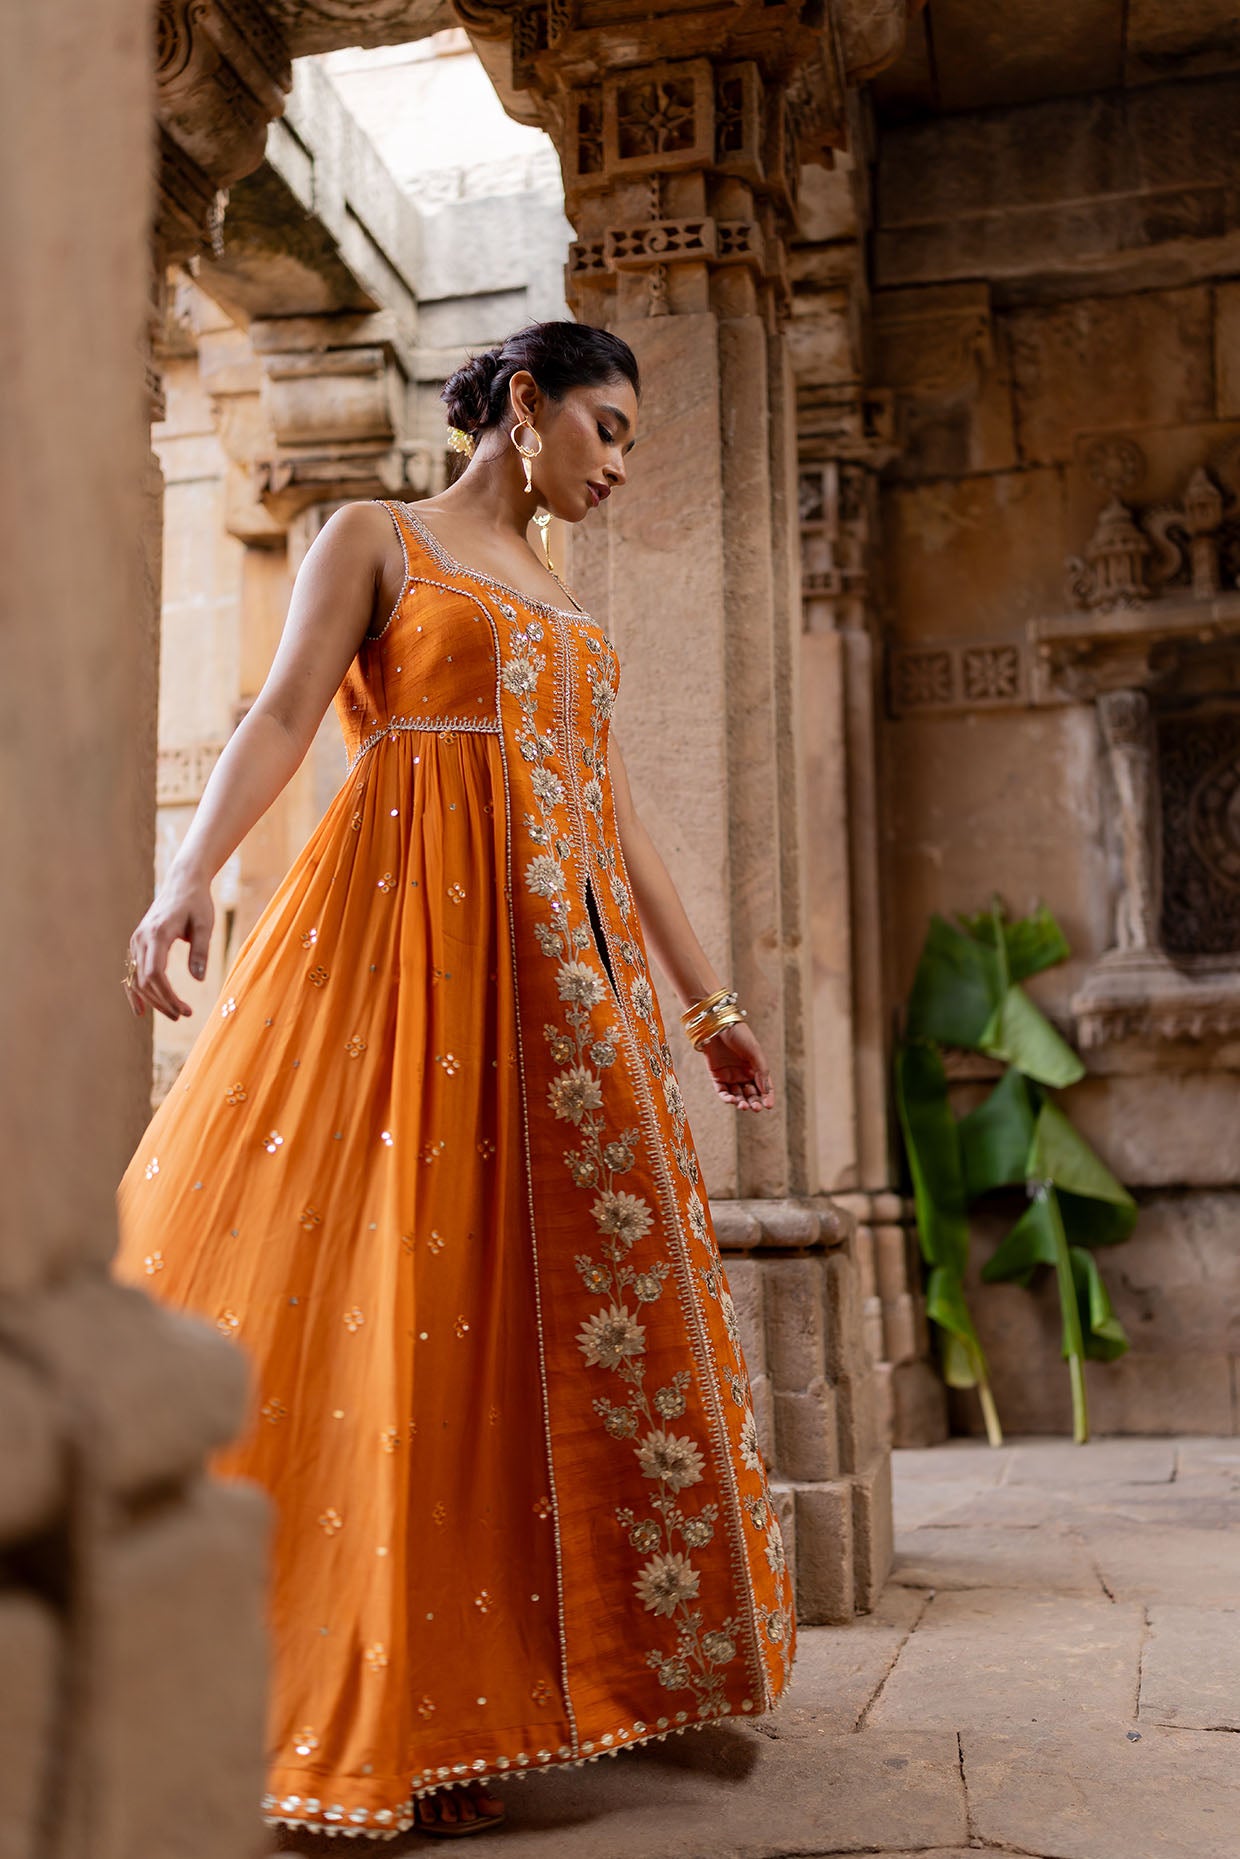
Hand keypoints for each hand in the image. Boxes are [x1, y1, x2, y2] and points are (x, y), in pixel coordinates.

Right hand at [124, 867, 214, 1020]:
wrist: (183, 882)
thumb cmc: (197, 902)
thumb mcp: (205, 924)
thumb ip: (200, 951)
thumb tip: (198, 980)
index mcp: (157, 934)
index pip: (155, 974)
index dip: (168, 996)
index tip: (184, 1010)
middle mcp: (142, 939)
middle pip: (145, 980)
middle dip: (162, 1002)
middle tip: (182, 1016)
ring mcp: (137, 941)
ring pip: (137, 978)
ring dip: (153, 1000)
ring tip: (173, 1014)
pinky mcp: (138, 943)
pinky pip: (133, 971)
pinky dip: (135, 991)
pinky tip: (140, 1010)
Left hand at [699, 1020, 774, 1111]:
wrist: (717, 1024)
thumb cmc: (739, 1035)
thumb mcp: (755, 1052)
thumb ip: (762, 1071)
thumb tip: (766, 1092)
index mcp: (756, 1067)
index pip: (764, 1086)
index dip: (767, 1097)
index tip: (769, 1106)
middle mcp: (744, 1073)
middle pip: (751, 1094)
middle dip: (754, 1102)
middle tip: (755, 1108)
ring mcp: (730, 1076)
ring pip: (737, 1095)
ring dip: (741, 1102)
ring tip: (743, 1106)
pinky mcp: (716, 1076)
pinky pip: (722, 1091)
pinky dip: (727, 1098)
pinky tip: (732, 1101)